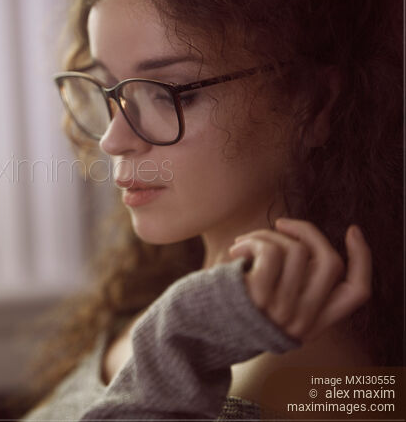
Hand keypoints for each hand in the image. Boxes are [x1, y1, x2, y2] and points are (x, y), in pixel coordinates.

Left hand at [227, 218, 371, 342]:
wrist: (189, 327)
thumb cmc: (225, 306)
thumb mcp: (266, 302)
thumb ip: (294, 283)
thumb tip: (306, 241)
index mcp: (310, 324)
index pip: (357, 292)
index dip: (363, 258)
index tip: (351, 229)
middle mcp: (301, 322)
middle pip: (331, 262)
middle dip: (308, 231)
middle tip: (280, 223)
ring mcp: (282, 311)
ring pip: (298, 250)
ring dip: (268, 235)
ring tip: (244, 243)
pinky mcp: (259, 296)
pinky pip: (272, 251)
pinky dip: (254, 241)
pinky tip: (236, 251)